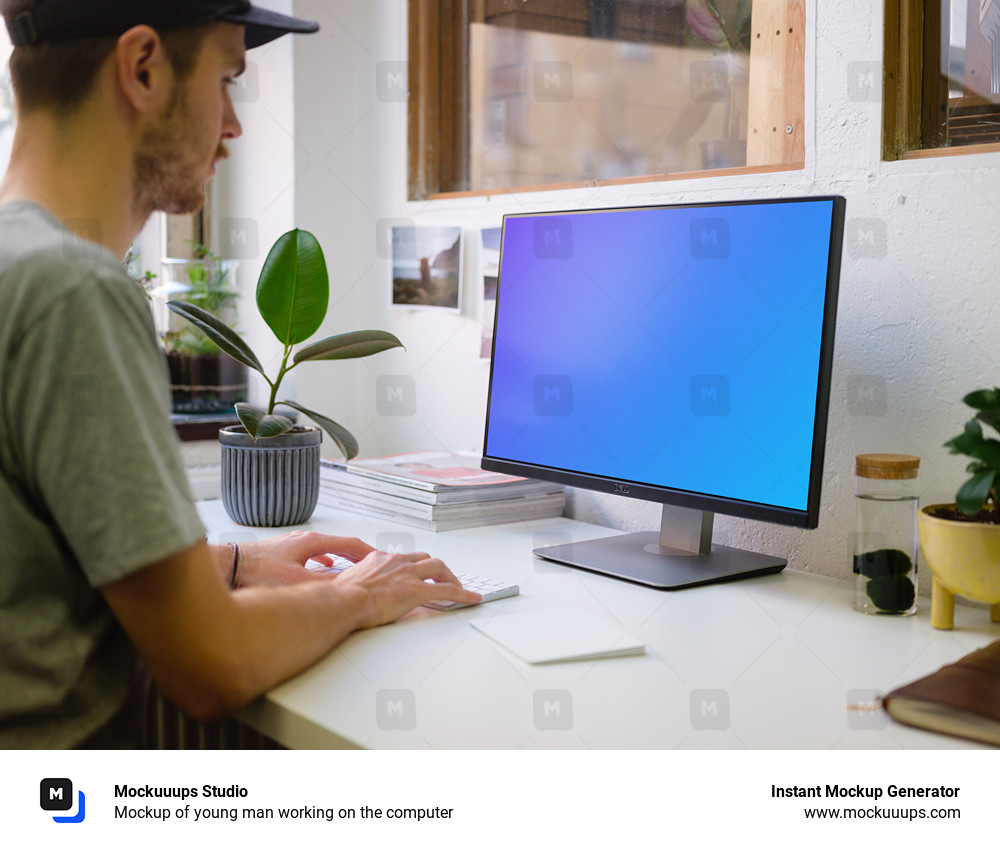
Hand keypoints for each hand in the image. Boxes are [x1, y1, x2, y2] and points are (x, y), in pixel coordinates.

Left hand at [237, 531, 375, 586]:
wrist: (228, 564)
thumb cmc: (258, 570)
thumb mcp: (297, 581)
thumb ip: (324, 584)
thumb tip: (348, 588)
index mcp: (313, 542)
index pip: (351, 544)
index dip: (370, 553)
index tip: (383, 560)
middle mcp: (304, 539)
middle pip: (340, 545)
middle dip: (358, 556)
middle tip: (373, 564)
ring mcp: (293, 544)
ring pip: (325, 550)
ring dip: (341, 559)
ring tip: (352, 567)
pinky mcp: (282, 552)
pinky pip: (312, 555)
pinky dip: (324, 561)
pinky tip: (321, 569)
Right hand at [335, 550, 481, 627]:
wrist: (343, 600)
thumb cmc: (340, 596)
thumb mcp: (348, 583)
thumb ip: (358, 584)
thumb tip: (355, 594)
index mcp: (380, 560)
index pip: (404, 559)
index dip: (414, 567)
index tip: (417, 574)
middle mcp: (397, 562)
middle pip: (425, 559)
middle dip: (437, 569)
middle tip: (442, 579)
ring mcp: (409, 575)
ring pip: (438, 568)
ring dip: (450, 578)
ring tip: (458, 588)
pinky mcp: (417, 590)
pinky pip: (447, 590)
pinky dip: (463, 594)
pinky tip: (472, 599)